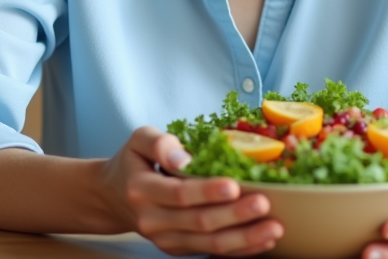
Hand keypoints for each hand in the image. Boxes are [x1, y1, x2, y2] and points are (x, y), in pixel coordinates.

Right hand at [102, 125, 282, 255]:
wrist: (113, 197)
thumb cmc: (133, 163)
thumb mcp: (138, 140)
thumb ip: (159, 143)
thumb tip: (184, 158)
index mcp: (142, 190)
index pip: (179, 194)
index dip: (207, 191)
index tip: (234, 184)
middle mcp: (152, 220)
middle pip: (199, 222)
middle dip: (235, 215)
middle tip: (264, 204)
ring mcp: (165, 239)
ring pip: (208, 244)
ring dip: (244, 239)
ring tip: (273, 228)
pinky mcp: (178, 249)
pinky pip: (211, 252)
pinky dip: (240, 249)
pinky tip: (263, 241)